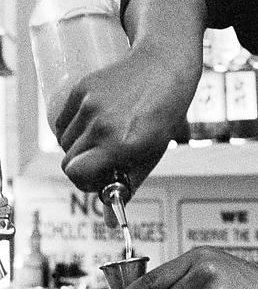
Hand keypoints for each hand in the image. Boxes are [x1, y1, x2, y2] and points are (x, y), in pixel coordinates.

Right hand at [55, 40, 199, 195]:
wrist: (164, 66)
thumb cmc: (163, 114)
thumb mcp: (151, 153)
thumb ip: (128, 187)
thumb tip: (108, 222)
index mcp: (122, 145)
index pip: (77, 176)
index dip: (86, 183)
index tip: (100, 179)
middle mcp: (103, 125)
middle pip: (68, 163)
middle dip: (82, 168)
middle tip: (101, 161)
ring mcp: (90, 105)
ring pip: (64, 142)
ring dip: (78, 147)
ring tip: (103, 138)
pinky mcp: (81, 88)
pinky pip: (62, 121)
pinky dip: (72, 128)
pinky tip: (94, 122)